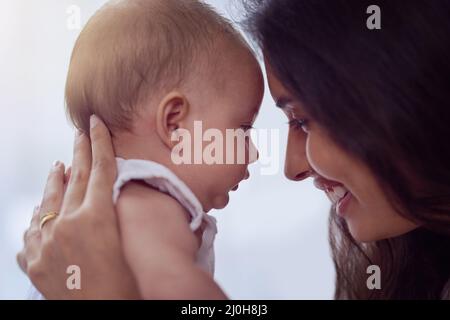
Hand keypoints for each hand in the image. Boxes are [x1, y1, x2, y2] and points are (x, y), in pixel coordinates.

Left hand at [17, 115, 139, 298]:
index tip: (95, 125)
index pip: (100, 171)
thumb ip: (112, 216)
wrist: (101, 319)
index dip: (99, 144)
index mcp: (95, 220)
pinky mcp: (33, 261)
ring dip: (55, 181)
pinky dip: (40, 215)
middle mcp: (65, 225)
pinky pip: (32, 229)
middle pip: (74, 179)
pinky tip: (42, 211)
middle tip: (81, 133)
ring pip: (48, 201)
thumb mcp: (126, 245)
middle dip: (80, 153)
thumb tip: (105, 198)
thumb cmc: (123, 289)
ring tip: (59, 165)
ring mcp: (44, 243)